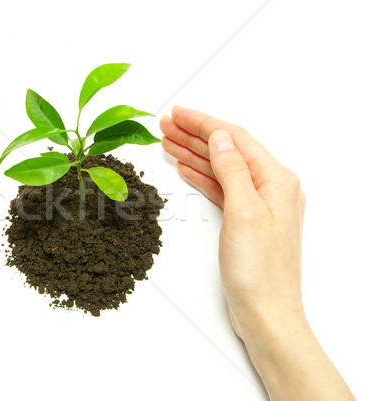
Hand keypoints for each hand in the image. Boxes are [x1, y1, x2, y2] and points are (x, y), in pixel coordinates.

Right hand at [160, 106, 354, 400]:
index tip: (177, 113)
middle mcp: (270, 188)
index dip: (203, 123)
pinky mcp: (246, 221)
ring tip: (167, 141)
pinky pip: (221, 188)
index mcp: (276, 180)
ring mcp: (258, 205)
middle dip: (195, 136)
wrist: (266, 312)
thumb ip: (232, 170)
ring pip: (221, 169)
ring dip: (194, 154)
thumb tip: (220, 137)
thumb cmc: (259, 270)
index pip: (234, 139)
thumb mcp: (244, 212)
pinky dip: (201, 177)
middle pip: (226, 151)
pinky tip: (185, 168)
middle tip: (165, 125)